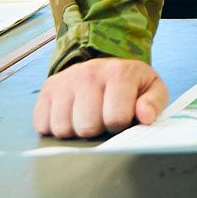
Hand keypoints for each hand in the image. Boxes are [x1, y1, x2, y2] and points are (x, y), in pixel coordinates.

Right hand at [33, 57, 168, 137]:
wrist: (106, 66)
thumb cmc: (131, 84)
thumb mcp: (152, 88)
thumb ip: (154, 103)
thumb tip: (144, 116)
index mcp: (119, 73)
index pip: (115, 119)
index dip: (120, 126)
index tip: (122, 118)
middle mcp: (88, 73)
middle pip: (86, 127)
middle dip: (96, 130)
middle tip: (102, 119)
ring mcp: (65, 80)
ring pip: (63, 128)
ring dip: (75, 131)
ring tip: (87, 118)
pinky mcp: (48, 89)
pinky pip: (42, 124)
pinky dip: (55, 128)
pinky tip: (71, 117)